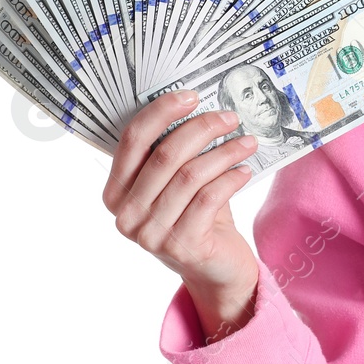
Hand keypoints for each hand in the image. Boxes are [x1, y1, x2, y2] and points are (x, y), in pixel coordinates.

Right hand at [103, 90, 261, 340]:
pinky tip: (245, 171)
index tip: (191, 95)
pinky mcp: (181, 246)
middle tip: (230, 117)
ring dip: (224, 152)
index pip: (131, 141)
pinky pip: (209, 199)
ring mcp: (150, 234)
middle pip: (164, 155)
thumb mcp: (178, 182)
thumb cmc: (196, 215)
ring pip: (190, 176)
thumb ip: (176, 152)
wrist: (215, 267)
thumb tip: (199, 105)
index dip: (161, 113)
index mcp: (115, 192)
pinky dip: (230, 179)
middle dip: (201, 129)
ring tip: (248, 142)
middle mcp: (126, 215)